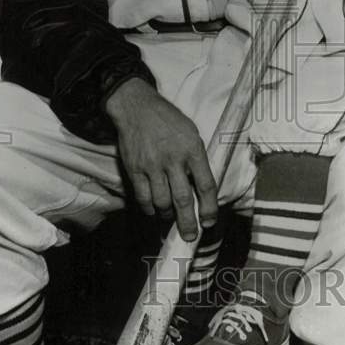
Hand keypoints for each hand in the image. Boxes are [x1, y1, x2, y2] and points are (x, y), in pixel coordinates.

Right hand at [105, 78, 216, 240]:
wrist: (138, 108)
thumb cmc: (169, 121)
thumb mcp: (191, 133)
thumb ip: (197, 159)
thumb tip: (202, 188)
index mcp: (193, 149)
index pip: (206, 185)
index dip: (209, 207)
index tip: (209, 221)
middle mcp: (173, 159)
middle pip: (183, 200)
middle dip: (188, 222)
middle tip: (190, 236)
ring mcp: (152, 166)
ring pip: (162, 202)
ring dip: (168, 215)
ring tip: (171, 218)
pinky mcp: (134, 169)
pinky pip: (143, 197)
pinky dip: (150, 208)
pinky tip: (154, 210)